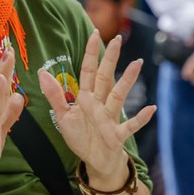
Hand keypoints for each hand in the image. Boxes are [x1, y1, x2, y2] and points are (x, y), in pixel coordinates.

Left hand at [39, 31, 154, 188]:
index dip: (91, 53)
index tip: (95, 33)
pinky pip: (130, 125)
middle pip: (105, 77)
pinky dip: (141, 118)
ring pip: (119, 96)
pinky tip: (151, 108)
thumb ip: (55, 95)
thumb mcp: (63, 117)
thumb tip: (42, 72)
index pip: (88, 70)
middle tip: (119, 39)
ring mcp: (110, 118)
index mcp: (85, 98)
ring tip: (137, 63)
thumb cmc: (80, 137)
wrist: (95, 161)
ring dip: (128, 81)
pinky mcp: (117, 134)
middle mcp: (99, 103)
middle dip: (111, 59)